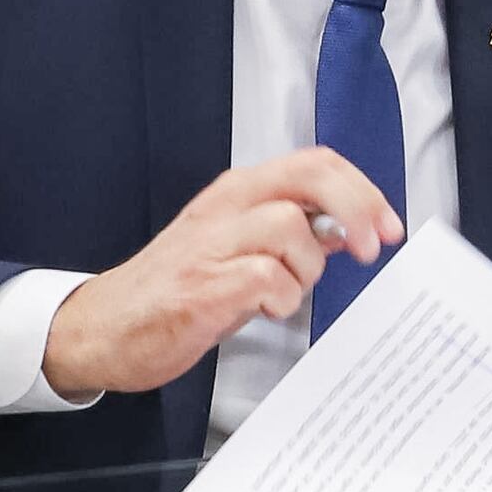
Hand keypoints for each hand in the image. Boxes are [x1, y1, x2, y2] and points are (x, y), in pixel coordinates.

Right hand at [42, 151, 402, 397]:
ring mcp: (212, 245)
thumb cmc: (172, 291)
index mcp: (237, 194)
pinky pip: (268, 279)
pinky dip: (279, 299)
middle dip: (357, 208)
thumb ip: (289, 234)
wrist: (102, 328)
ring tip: (281, 293)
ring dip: (306, 267)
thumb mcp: (236, 248)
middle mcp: (226, 209)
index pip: (315, 164)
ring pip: (292, 228)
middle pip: (311, 178)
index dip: (363, 190)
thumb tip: (348, 229)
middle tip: (372, 248)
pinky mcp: (204, 287)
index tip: (389, 225)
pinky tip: (259, 310)